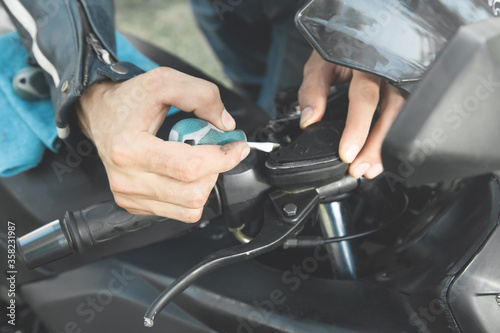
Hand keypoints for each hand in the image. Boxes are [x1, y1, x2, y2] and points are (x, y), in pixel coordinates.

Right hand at [77, 67, 249, 221]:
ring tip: (197, 160)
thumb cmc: (130, 99)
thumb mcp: (164, 81)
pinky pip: (178, 212)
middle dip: (215, 171)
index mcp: (130, 148)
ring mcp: (128, 196)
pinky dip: (191, 194)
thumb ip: (201, 96)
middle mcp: (126, 179)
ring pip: (190, 208)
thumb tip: (226, 126)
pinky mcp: (133, 205)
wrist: (100, 114)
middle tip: (215, 151)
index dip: (223, 158)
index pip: (190, 167)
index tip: (238, 147)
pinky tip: (183, 173)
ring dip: (205, 184)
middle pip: (193, 192)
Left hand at [298, 51, 405, 178]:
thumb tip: (308, 120)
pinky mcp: (407, 90)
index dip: (357, 128)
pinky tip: (383, 157)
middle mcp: (390, 72)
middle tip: (359, 169)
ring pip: (404, 117)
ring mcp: (402, 80)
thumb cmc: (339, 51)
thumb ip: (312, 90)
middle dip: (376, 146)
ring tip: (370, 169)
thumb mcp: (320, 64)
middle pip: (392, 111)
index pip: (364, 97)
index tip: (347, 154)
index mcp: (367, 63)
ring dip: (387, 147)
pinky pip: (407, 117)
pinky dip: (394, 140)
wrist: (357, 34)